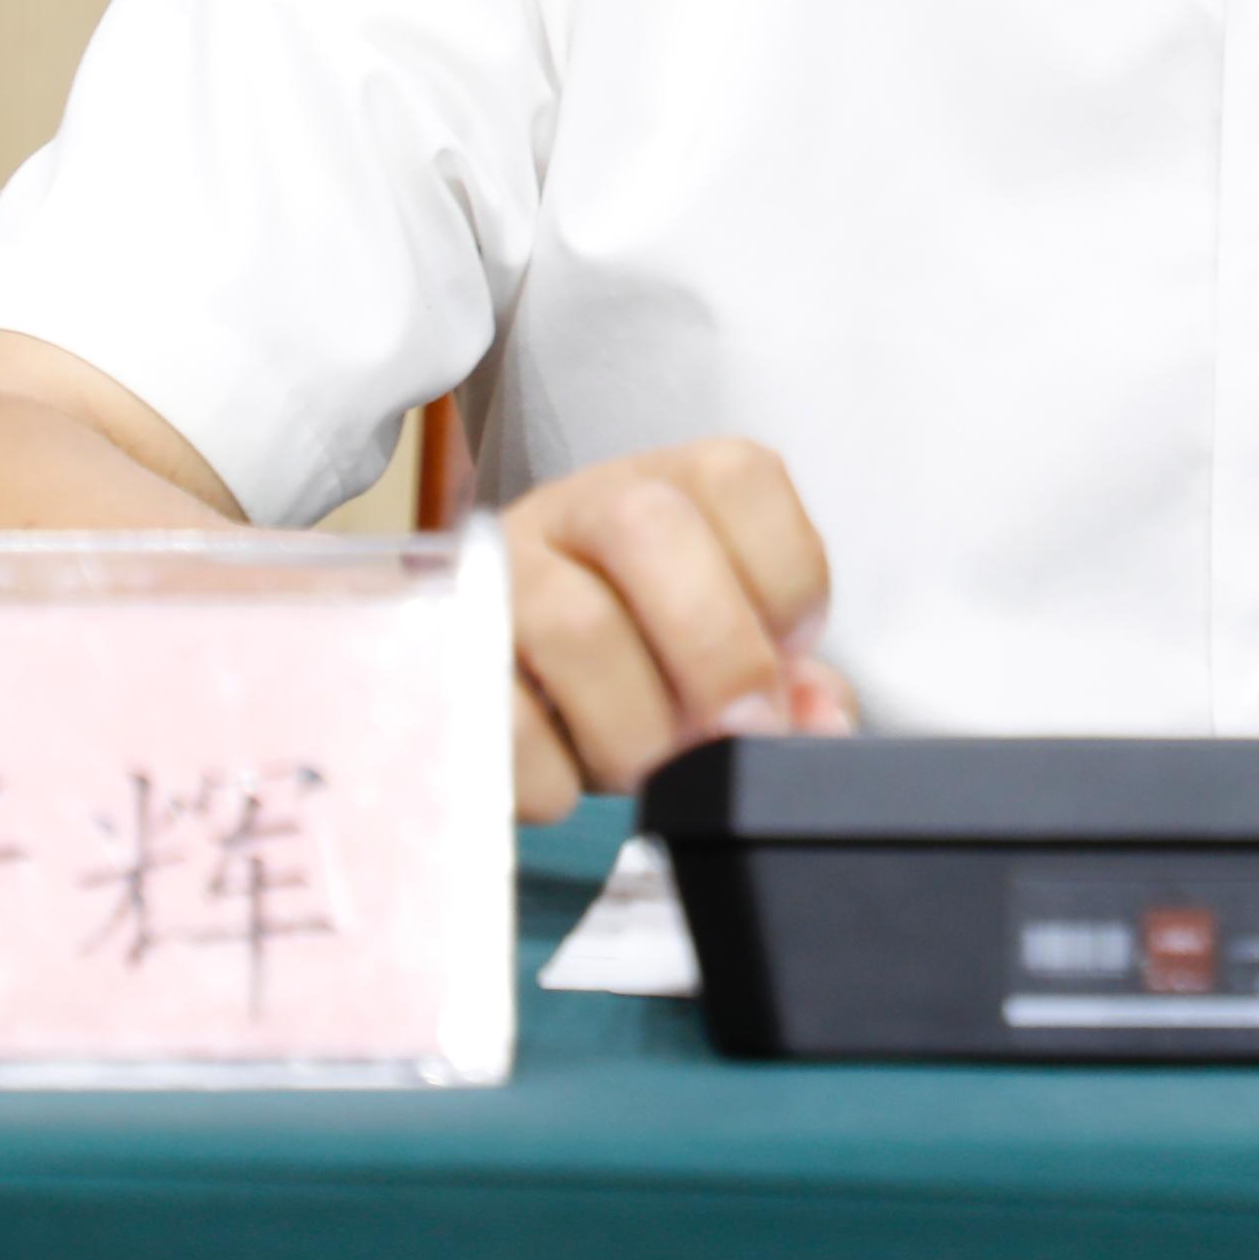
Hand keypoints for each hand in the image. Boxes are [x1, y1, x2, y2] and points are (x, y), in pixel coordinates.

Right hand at [502, 436, 858, 818]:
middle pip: (646, 527)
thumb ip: (784, 678)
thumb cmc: (630, 658)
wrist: (485, 680)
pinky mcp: (435, 659)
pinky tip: (571, 783)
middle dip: (717, 652)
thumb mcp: (716, 644)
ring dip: (636, 726)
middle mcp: (575, 509)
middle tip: (739, 735)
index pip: (740, 476)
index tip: (789, 654)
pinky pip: (499, 716)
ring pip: (573, 623)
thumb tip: (823, 723)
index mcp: (664, 485)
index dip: (786, 577)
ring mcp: (495, 577)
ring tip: (648, 771)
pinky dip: (556, 775)